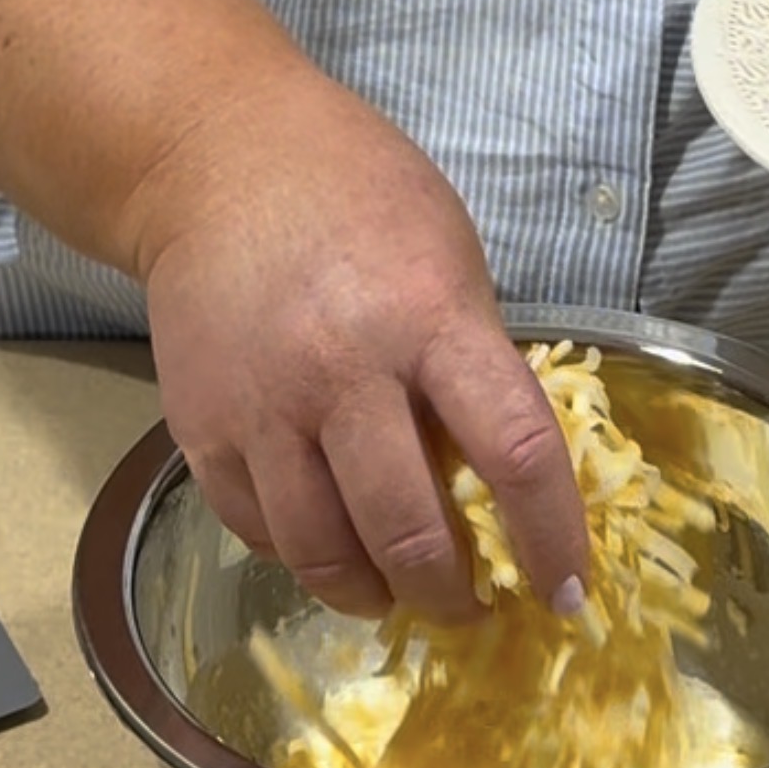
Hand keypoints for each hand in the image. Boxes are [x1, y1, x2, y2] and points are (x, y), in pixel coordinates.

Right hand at [131, 67, 588, 624]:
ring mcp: (264, 407)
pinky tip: (329, 546)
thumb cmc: (359, 199)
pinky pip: (260, 531)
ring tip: (396, 595)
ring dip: (374, 596)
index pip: (515, 454)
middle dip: (451, 595)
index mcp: (431, 321)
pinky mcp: (202, 429)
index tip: (566, 593)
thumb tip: (500, 476)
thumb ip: (476, 366)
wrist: (215, 161)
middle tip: (470, 606)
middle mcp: (343, 373)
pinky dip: (304, 558)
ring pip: (323, 552)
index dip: (550, 539)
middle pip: (408, 531)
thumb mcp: (452, 262)